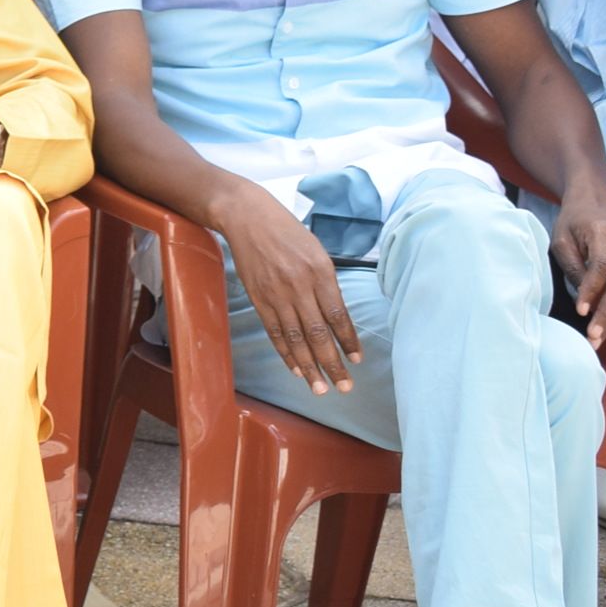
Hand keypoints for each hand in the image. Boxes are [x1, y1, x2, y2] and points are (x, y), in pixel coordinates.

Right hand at [209, 183, 362, 394]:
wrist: (248, 218)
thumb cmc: (288, 232)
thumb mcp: (317, 252)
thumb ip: (327, 284)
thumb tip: (337, 317)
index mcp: (319, 272)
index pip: (337, 315)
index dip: (348, 341)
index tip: (357, 360)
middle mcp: (298, 287)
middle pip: (318, 333)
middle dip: (332, 363)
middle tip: (345, 387)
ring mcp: (276, 295)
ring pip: (295, 339)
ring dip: (309, 367)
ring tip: (321, 388)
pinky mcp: (259, 299)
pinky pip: (274, 332)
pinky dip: (285, 353)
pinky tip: (296, 369)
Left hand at [550, 179, 605, 352]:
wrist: (595, 204)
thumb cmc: (572, 222)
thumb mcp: (561, 238)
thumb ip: (572, 264)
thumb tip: (583, 295)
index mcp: (605, 232)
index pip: (602, 266)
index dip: (592, 290)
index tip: (581, 311)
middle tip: (593, 335)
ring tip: (596, 339)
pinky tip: (604, 327)